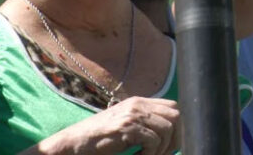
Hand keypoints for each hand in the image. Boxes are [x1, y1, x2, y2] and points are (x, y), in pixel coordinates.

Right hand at [32, 97, 179, 154]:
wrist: (73, 143)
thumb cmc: (100, 138)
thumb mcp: (126, 124)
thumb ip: (146, 122)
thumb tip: (173, 134)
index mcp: (140, 101)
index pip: (174, 107)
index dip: (179, 126)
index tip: (172, 144)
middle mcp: (138, 104)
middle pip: (176, 116)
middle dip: (175, 138)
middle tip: (162, 153)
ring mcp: (132, 114)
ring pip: (167, 130)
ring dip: (161, 149)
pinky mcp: (126, 127)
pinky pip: (152, 141)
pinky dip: (149, 154)